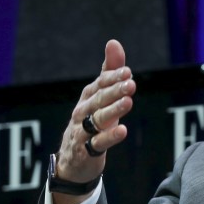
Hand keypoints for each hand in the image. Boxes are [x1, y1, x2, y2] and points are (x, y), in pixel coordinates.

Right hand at [53, 40, 135, 203]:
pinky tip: (122, 130)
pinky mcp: (86, 150)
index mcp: (88, 97)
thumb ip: (109, 72)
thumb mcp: (101, 98)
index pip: (99, 84)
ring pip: (97, 119)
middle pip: (99, 99)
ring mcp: (82, 131)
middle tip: (130, 83)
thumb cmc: (90, 123)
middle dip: (114, 91)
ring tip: (128, 102)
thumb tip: (114, 43)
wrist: (72, 160)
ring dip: (113, 110)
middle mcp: (82, 112)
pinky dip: (109, 137)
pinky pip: (98, 143)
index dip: (112, 77)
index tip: (127, 71)